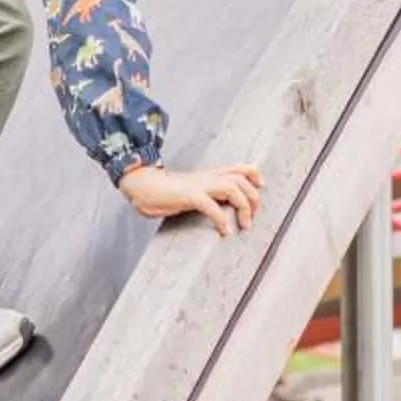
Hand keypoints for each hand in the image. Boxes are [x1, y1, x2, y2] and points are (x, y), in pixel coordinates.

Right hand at [120, 163, 262, 234]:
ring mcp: (197, 185)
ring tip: (244, 225)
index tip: (261, 187)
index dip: (253, 174)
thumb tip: (217, 208)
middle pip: (241, 179)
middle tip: (252, 218)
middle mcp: (206, 177)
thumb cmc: (162, 192)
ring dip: (243, 207)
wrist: (140, 184)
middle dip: (253, 198)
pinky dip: (221, 219)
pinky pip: (211, 205)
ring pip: (232, 188)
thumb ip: (204, 194)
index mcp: (207, 175)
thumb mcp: (189, 190)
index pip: (238, 168)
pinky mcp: (188, 195)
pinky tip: (224, 232)